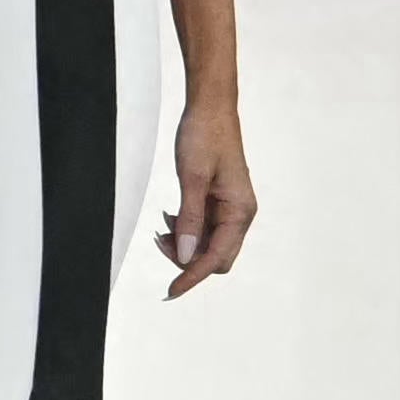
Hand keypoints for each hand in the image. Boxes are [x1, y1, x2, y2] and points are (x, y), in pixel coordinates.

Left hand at [161, 96, 256, 296]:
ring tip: (162, 225)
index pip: (216, 258)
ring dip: (184, 242)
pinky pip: (203, 227)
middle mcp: (239, 214)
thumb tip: (187, 256)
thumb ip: (190, 220)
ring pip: (206, 243)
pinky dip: (185, 228)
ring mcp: (230, 208)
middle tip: (160, 241)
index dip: (193, 276)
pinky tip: (170, 216)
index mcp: (240, 212)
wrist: (210, 108)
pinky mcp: (219, 201)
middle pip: (214, 256)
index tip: (171, 291)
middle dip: (187, 257)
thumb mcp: (192, 179)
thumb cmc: (205, 136)